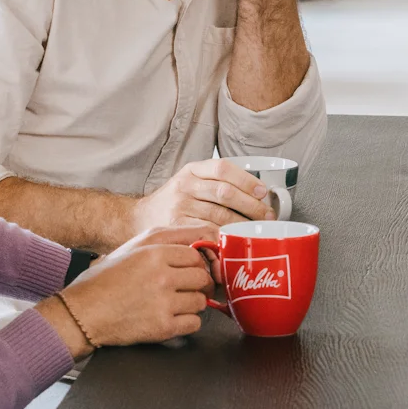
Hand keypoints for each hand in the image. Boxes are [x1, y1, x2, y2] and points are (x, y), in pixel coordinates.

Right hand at [44, 232, 212, 353]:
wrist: (81, 313)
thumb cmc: (104, 280)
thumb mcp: (133, 248)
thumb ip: (166, 240)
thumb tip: (200, 241)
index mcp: (154, 253)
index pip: (197, 255)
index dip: (197, 264)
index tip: (194, 270)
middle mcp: (161, 276)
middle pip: (203, 278)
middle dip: (199, 284)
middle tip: (189, 288)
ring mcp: (163, 303)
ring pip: (201, 301)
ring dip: (193, 303)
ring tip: (176, 303)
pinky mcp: (162, 328)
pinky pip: (194, 323)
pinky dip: (188, 322)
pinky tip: (173, 318)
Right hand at [129, 159, 275, 239]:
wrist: (140, 217)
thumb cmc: (175, 200)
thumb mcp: (191, 181)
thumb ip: (217, 183)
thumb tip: (258, 194)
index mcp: (192, 170)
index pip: (222, 169)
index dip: (246, 180)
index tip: (263, 191)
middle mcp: (185, 185)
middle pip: (224, 193)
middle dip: (251, 206)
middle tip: (267, 216)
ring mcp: (179, 206)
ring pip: (219, 214)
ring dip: (242, 224)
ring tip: (256, 230)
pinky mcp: (177, 227)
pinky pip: (207, 232)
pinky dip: (224, 237)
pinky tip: (235, 239)